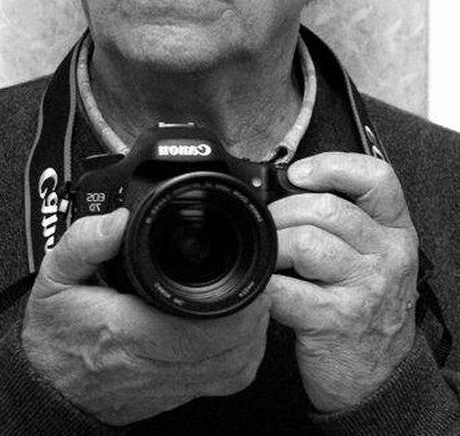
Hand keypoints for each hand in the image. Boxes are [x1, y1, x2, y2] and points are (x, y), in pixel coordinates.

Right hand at [21, 209, 270, 425]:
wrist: (51, 387)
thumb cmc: (57, 336)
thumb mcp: (55, 280)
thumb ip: (84, 243)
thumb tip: (119, 219)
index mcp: (130, 334)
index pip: (200, 329)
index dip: (236, 303)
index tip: (243, 274)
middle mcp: (157, 366)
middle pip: (232, 345)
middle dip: (253, 309)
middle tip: (254, 279)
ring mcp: (175, 385)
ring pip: (239, 365)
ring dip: (255, 330)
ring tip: (250, 298)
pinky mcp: (186, 394)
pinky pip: (233, 378)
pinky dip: (247, 352)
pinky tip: (243, 330)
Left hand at [265, 153, 418, 412]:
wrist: (381, 378)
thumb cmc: (371, 313)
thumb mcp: (379, 261)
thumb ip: (351, 225)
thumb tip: (290, 191)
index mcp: (398, 233)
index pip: (378, 178)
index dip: (333, 166)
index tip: (299, 174)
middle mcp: (387, 256)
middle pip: (328, 208)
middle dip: (283, 212)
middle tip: (268, 226)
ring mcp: (364, 288)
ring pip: (305, 242)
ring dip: (272, 247)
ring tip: (267, 259)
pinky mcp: (335, 320)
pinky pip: (285, 289)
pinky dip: (263, 287)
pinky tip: (263, 291)